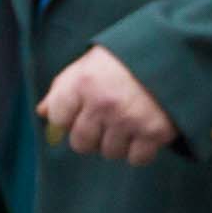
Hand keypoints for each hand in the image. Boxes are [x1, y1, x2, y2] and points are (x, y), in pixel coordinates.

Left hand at [37, 44, 176, 165]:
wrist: (168, 54)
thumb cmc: (121, 61)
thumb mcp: (85, 67)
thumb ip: (61, 91)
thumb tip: (42, 114)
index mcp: (80, 83)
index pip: (58, 120)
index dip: (67, 120)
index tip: (79, 113)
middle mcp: (101, 104)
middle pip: (81, 144)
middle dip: (90, 137)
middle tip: (104, 123)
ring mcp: (128, 120)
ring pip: (109, 152)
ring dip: (116, 144)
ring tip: (126, 123)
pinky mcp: (155, 132)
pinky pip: (137, 158)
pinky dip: (139, 151)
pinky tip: (142, 133)